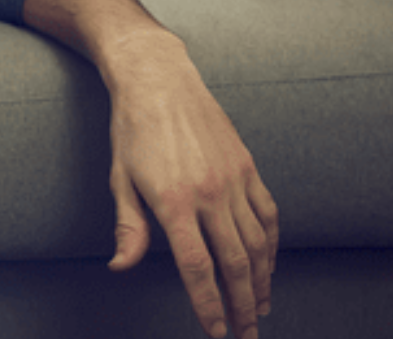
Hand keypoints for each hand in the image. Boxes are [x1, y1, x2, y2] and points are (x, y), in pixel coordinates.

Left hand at [104, 32, 278, 338]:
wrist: (159, 79)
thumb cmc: (132, 130)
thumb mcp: (120, 179)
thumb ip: (128, 228)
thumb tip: (121, 267)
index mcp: (174, 201)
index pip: (197, 268)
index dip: (208, 304)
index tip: (216, 331)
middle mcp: (210, 193)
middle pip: (234, 264)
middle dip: (241, 306)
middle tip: (245, 333)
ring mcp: (233, 179)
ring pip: (258, 244)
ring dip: (261, 282)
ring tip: (260, 308)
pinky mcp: (247, 166)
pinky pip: (268, 214)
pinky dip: (272, 246)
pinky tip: (268, 265)